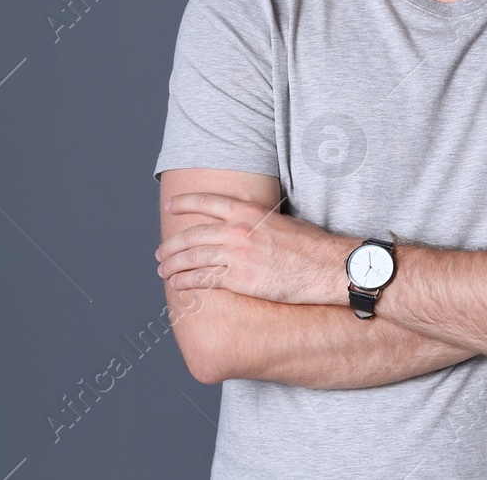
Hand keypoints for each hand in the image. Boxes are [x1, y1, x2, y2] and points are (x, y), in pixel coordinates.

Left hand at [156, 192, 353, 305]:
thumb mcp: (284, 221)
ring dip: (172, 264)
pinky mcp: (238, 279)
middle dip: (172, 243)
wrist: (325, 266)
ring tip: (163, 269)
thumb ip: (260, 221)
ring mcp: (237, 255)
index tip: (171, 206)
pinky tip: (177, 284)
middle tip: (161, 251)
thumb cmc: (311, 245)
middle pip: (192, 234)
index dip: (185, 203)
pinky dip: (185, 281)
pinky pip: (202, 279)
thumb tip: (250, 224)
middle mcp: (238, 231)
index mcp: (250, 212)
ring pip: (192, 257)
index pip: (207, 203)